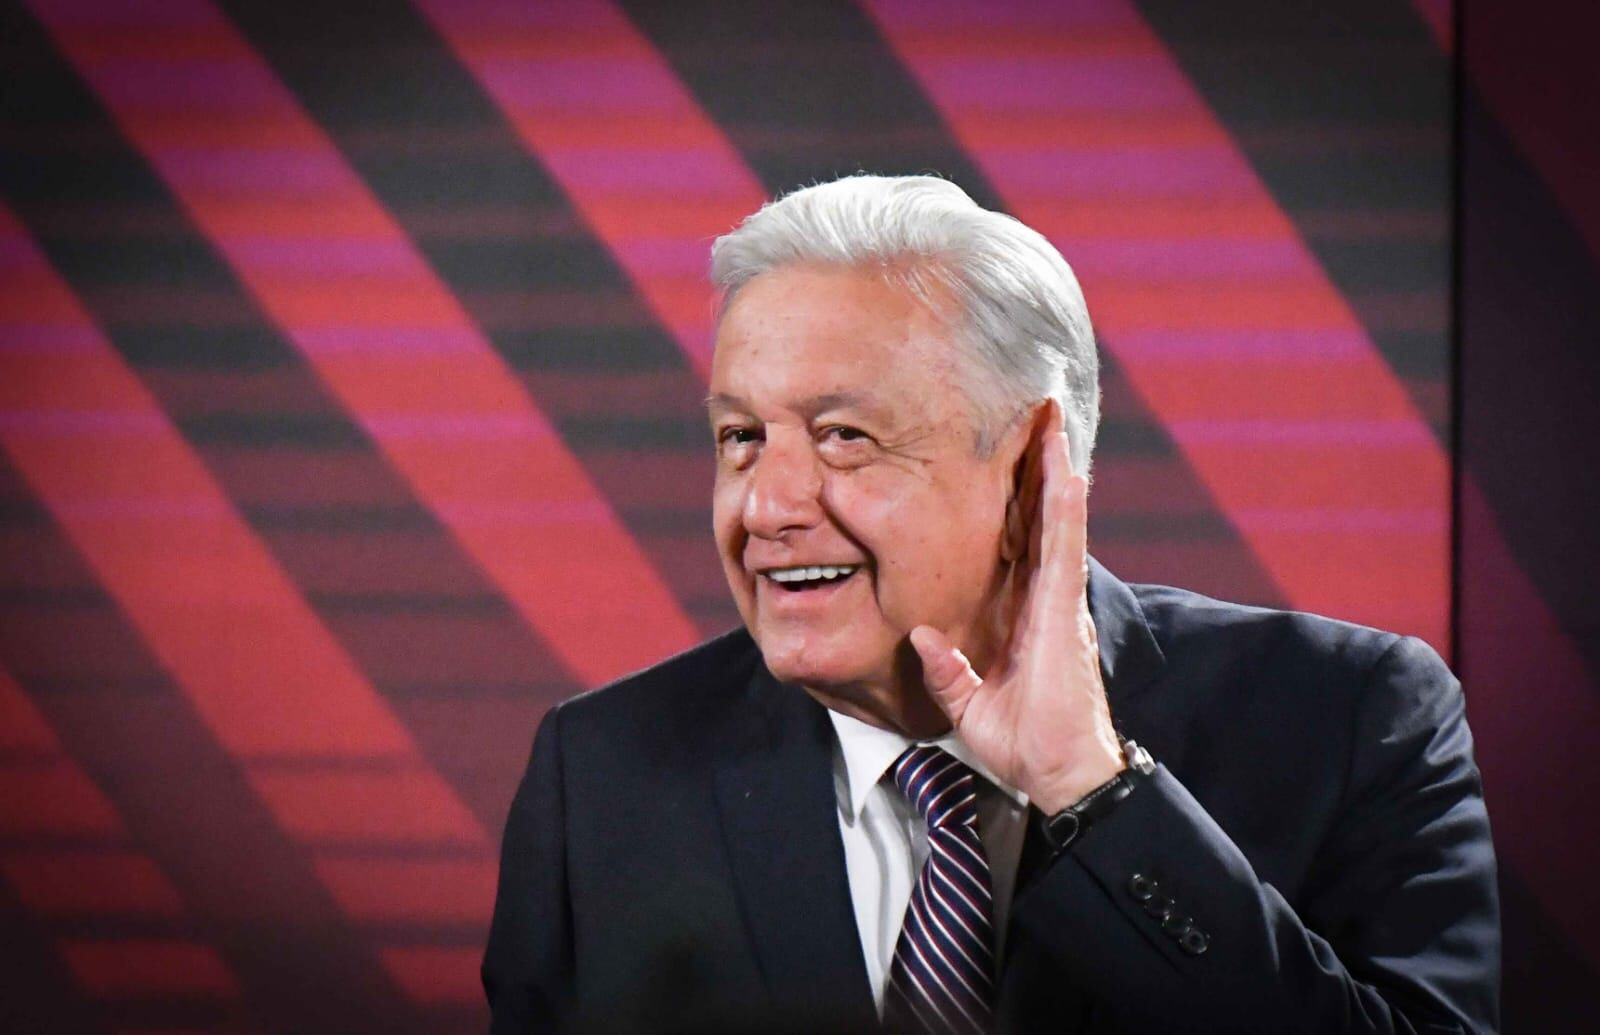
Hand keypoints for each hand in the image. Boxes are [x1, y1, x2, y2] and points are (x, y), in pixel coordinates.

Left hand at [909, 402, 1124, 813]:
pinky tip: (1067, 476)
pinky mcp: (1064, 615)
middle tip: (1039, 421)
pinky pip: (1065, 554)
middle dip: (1042, 472)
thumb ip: (947, 671)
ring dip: (1057, 474)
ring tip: (1052, 427)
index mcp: (1028, 617)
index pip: (1021, 548)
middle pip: (1043, 523)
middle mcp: (1048, 602)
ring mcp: (1059, 604)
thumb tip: (919, 637)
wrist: (1062, 775)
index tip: (1017, 466)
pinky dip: (1067, 513)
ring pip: (1058, 524)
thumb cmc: (1025, 746)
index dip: (1020, 506)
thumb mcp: (969, 704)